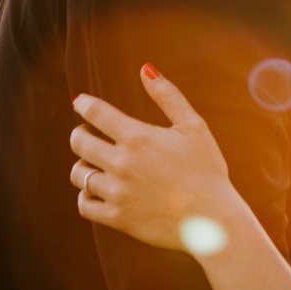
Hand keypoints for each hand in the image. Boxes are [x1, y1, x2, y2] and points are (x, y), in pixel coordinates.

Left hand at [69, 66, 237, 250]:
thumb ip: (168, 96)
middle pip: (79, 142)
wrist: (211, 221)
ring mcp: (117, 192)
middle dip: (80, 134)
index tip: (81, 103)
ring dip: (84, 166)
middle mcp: (121, 163)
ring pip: (79, 174)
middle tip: (88, 135)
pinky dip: (86, 196)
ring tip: (96, 165)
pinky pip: (84, 205)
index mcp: (138, 137)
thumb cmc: (207, 170)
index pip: (95, 113)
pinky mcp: (117, 217)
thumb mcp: (194, 127)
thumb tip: (146, 68)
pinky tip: (99, 190)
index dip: (84, 105)